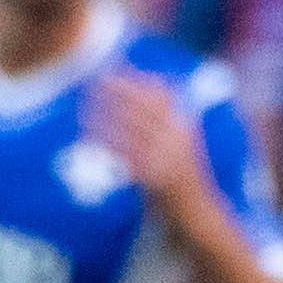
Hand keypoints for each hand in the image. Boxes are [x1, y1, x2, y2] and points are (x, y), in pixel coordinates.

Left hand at [84, 71, 208, 208]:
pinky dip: (105, 141)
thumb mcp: (185, 144)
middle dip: (119, 90)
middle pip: (143, 108)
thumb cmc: (184, 179)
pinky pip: (123, 155)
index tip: (118, 68)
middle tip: (97, 78)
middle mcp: (176, 140)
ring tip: (86, 103)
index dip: (137, 80)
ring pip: (130, 128)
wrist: (196, 215)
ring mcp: (165, 158)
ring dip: (107, 113)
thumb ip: (171, 119)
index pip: (160, 96)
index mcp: (183, 129)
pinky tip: (89, 134)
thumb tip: (156, 86)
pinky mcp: (152, 177)